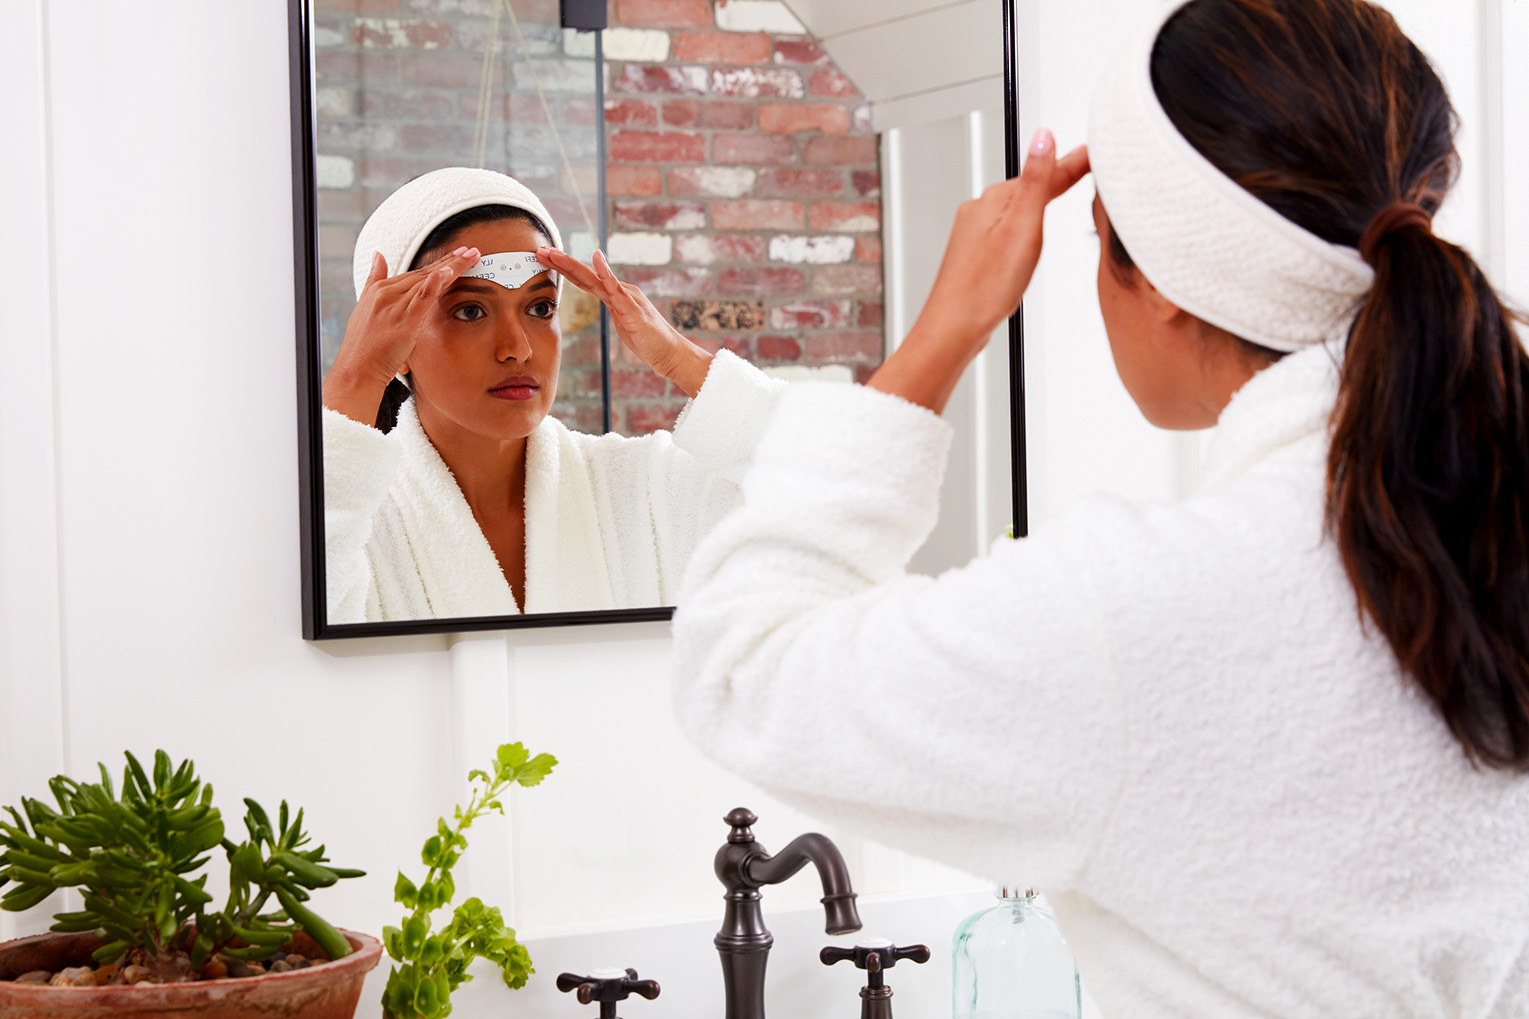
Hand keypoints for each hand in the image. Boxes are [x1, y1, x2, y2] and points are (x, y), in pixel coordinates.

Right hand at [322, 246, 481, 425]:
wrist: (356, 370)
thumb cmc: (364, 344)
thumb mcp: (365, 306)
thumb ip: (373, 279)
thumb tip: (377, 254)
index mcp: (380, 289)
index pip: (416, 273)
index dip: (439, 263)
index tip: (458, 254)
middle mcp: (387, 294)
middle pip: (425, 273)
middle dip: (451, 261)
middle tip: (473, 251)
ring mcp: (395, 307)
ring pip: (428, 282)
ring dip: (451, 268)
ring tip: (472, 257)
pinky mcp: (404, 323)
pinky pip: (422, 300)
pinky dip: (434, 285)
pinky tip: (448, 273)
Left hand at [537, 246, 713, 398]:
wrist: (670, 353)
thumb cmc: (649, 341)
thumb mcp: (625, 324)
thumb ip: (615, 310)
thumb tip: (606, 302)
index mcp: (616, 295)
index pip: (585, 279)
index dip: (564, 269)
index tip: (544, 259)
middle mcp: (620, 291)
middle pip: (586, 274)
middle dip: (561, 262)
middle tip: (540, 250)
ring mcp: (626, 297)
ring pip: (595, 278)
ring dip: (573, 265)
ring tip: (555, 253)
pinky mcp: (632, 307)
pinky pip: (616, 288)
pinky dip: (606, 272)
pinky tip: (597, 258)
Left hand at [871, 131, 1089, 412]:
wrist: (953, 327)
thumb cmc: (984, 287)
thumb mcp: (1022, 227)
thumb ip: (1036, 181)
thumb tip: (1043, 136)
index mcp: (994, 200)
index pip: (1043, 174)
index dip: (1073, 164)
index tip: (1096, 152)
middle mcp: (981, 212)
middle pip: (1029, 187)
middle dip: (1056, 176)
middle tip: (1084, 163)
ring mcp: (975, 234)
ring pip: (1017, 209)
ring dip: (1039, 199)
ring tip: (1061, 187)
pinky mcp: (976, 256)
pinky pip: (1007, 231)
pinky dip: (1025, 225)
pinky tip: (1028, 234)